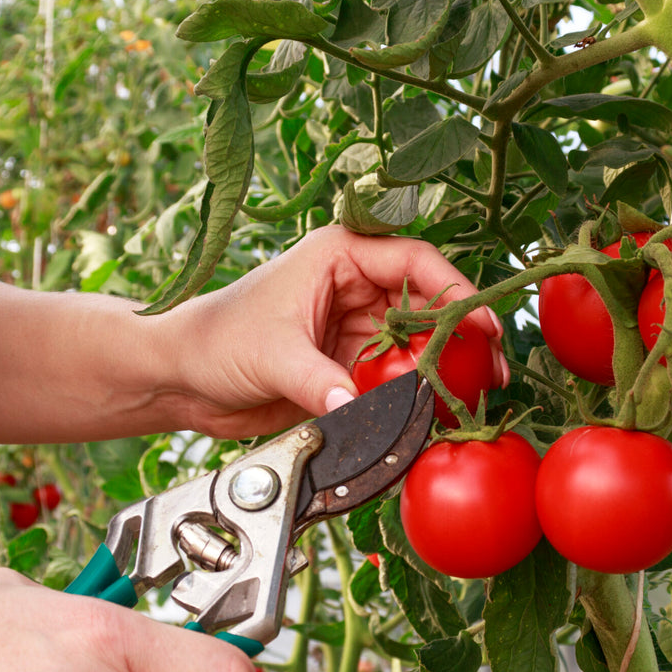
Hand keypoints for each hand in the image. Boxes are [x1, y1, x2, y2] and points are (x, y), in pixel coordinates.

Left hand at [165, 225, 506, 437]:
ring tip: (471, 397)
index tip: (481, 326)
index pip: (414, 263)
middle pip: (427, 306)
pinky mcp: (350, 367)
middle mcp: (354, 287)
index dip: (454, 292)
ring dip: (441, 371)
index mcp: (338, 256)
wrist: (181, 379)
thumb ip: (317, 381)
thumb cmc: (214, 340)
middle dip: (460, 338)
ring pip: (416, 346)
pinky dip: (414, 397)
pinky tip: (433, 415)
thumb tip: (355, 408)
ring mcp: (355, 328)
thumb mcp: (270, 355)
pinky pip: (395, 379)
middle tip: (490, 370)